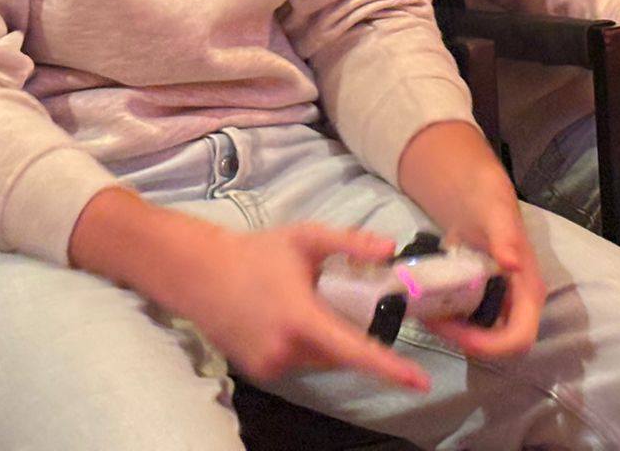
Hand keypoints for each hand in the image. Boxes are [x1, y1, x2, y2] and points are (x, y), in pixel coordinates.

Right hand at [171, 221, 432, 390]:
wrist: (199, 273)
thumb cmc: (256, 253)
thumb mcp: (306, 238)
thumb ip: (350, 242)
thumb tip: (390, 249)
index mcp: (301, 319)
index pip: (355, 351)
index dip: (390, 368)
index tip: (419, 381)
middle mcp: (286, 350)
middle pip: (341, 354)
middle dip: (352, 334)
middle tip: (340, 301)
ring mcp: (271, 365)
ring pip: (321, 359)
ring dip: (328, 340)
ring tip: (306, 304)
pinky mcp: (260, 371)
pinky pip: (300, 362)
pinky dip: (306, 345)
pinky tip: (287, 317)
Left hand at [430, 191, 543, 359]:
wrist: (476, 195)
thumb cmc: (490, 202)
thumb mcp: (496, 215)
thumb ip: (505, 237)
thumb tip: (513, 264)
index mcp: (529, 291)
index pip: (519, 339)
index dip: (489, 346)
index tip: (454, 332)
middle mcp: (519, 304)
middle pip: (499, 347)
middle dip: (465, 342)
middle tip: (431, 322)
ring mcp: (502, 305)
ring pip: (482, 341)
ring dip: (454, 336)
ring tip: (425, 315)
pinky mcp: (484, 303)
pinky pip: (470, 326)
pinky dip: (450, 325)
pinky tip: (429, 308)